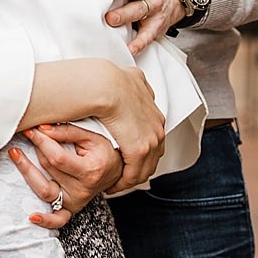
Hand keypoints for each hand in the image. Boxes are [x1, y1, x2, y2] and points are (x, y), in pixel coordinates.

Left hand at [8, 123, 123, 227]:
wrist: (117, 170)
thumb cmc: (104, 151)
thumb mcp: (91, 136)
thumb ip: (66, 131)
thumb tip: (41, 128)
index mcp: (90, 171)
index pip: (57, 157)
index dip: (40, 141)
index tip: (30, 129)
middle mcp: (83, 189)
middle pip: (49, 169)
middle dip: (35, 148)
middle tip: (26, 132)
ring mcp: (76, 201)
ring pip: (44, 191)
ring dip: (26, 171)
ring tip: (15, 153)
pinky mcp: (72, 208)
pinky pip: (58, 220)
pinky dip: (45, 220)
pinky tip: (31, 216)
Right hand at [94, 60, 164, 190]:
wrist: (104, 85)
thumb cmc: (102, 79)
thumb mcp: (123, 74)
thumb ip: (128, 78)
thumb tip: (126, 73)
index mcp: (149, 100)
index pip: (149, 126)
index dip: (138, 139)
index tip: (124, 148)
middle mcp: (156, 119)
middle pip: (152, 147)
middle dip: (139, 161)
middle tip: (123, 170)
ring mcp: (152, 135)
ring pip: (146, 162)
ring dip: (132, 174)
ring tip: (117, 182)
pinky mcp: (141, 148)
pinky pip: (136, 171)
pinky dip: (125, 180)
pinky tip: (114, 185)